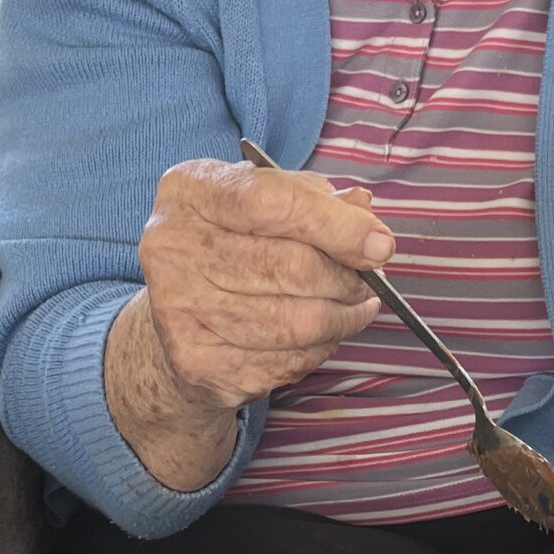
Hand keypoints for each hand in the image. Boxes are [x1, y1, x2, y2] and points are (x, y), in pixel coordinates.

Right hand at [136, 156, 392, 415]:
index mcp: (190, 191)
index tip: (381, 246)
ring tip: (352, 309)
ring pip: (294, 322)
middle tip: (368, 284)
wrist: (175, 319)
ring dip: (340, 320)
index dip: (335, 226)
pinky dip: (315, 350)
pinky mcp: (196, 362)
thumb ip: (315, 200)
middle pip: (289, 267)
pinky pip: (284, 361)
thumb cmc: (234, 248)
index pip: (272, 202)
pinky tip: (315, 336)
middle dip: (346, 280)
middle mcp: (172, 246)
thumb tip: (365, 212)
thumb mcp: (267, 205)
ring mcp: (179, 308)